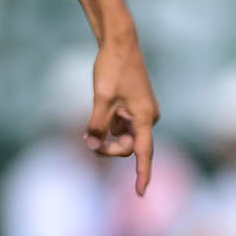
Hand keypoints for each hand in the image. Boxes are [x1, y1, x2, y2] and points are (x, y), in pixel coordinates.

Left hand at [85, 36, 160, 195]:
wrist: (120, 42)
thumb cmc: (112, 68)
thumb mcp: (101, 100)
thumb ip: (97, 126)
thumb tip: (93, 144)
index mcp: (144, 117)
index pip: (144, 153)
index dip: (142, 174)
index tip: (140, 193)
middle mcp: (148, 117)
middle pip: (128, 146)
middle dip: (108, 147)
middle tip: (87, 140)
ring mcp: (143, 112)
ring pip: (124, 136)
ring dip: (107, 135)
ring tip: (93, 120)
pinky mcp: (136, 106)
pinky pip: (123, 125)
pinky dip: (110, 124)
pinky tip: (102, 107)